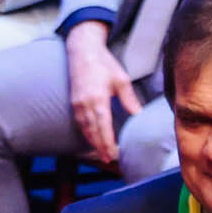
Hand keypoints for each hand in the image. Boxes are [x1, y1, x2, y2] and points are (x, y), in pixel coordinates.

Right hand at [65, 22, 139, 165]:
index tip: (114, 153)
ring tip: (102, 154)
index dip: (108, 142)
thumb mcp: (121, 79)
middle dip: (101, 147)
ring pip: (85, 129)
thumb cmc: (103, 64)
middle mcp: (85, 104)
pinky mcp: (73, 103)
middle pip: (93, 132)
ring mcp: (77, 105)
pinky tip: (92, 140)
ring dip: (93, 143)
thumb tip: (138, 114)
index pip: (103, 126)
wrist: (82, 52)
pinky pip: (80, 123)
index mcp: (98, 99)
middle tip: (109, 160)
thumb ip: (129, 99)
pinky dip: (86, 134)